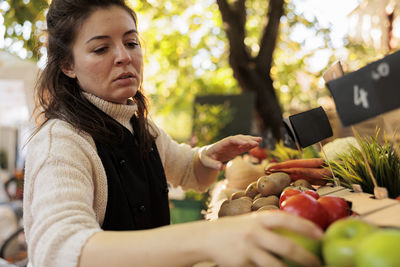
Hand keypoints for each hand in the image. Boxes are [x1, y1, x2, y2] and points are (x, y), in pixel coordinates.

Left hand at [199, 135, 261, 169]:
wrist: (206, 155)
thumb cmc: (206, 158)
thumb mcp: (207, 162)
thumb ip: (214, 165)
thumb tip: (221, 167)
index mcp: (220, 144)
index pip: (230, 140)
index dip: (239, 141)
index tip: (247, 143)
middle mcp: (227, 143)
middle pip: (238, 139)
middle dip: (247, 140)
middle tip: (257, 141)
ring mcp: (231, 146)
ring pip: (242, 141)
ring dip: (250, 140)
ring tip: (259, 140)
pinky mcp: (234, 150)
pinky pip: (242, 147)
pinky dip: (249, 145)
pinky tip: (256, 145)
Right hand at [203, 211, 322, 266]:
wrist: (206, 238)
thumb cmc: (235, 229)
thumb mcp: (250, 221)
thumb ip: (269, 224)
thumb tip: (296, 229)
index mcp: (258, 219)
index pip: (286, 219)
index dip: (305, 226)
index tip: (321, 234)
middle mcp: (254, 233)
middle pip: (286, 247)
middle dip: (306, 258)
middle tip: (319, 263)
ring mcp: (247, 250)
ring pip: (275, 266)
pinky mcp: (241, 265)